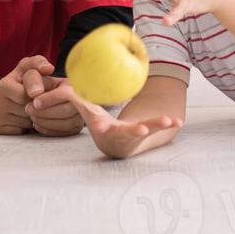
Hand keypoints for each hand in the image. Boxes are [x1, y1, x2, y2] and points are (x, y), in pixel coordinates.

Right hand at [0, 55, 54, 134]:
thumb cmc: (19, 82)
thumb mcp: (26, 68)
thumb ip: (38, 63)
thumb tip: (48, 68)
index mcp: (4, 85)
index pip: (24, 94)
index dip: (37, 94)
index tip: (39, 94)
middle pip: (28, 109)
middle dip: (37, 106)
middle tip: (36, 101)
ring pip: (25, 121)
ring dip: (33, 117)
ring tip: (30, 109)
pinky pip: (18, 132)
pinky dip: (24, 127)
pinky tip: (22, 119)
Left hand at [27, 75, 84, 136]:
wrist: (37, 96)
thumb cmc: (36, 85)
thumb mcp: (32, 75)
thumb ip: (33, 79)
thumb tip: (36, 92)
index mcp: (70, 84)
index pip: (66, 93)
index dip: (49, 99)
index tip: (35, 103)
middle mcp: (80, 99)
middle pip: (67, 110)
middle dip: (45, 112)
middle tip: (29, 110)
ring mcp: (80, 114)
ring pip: (67, 123)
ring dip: (46, 122)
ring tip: (33, 117)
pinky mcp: (76, 126)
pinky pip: (66, 132)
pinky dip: (50, 130)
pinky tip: (38, 124)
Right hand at [63, 85, 182, 158]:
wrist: (114, 145)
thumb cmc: (98, 123)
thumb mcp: (85, 111)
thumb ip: (72, 99)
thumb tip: (56, 89)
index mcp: (101, 127)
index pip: (97, 123)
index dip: (97, 123)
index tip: (98, 124)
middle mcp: (117, 134)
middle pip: (125, 133)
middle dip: (132, 133)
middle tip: (141, 130)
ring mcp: (132, 136)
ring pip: (145, 130)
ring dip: (155, 125)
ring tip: (167, 120)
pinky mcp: (144, 134)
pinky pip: (157, 129)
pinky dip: (167, 125)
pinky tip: (178, 121)